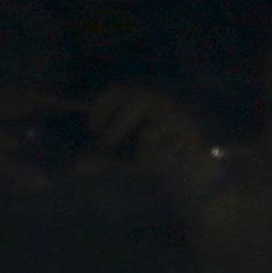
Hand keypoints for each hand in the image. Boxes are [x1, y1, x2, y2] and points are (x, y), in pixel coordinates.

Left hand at [87, 85, 209, 194]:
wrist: (195, 180)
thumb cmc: (158, 164)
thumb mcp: (125, 163)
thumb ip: (104, 162)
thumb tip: (76, 168)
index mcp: (142, 102)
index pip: (118, 92)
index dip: (102, 105)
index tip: (92, 126)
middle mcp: (161, 105)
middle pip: (135, 102)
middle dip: (118, 124)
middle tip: (107, 143)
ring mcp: (178, 120)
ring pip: (151, 131)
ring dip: (141, 150)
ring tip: (139, 166)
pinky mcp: (191, 139)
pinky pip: (168, 150)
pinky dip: (160, 162)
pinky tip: (161, 170)